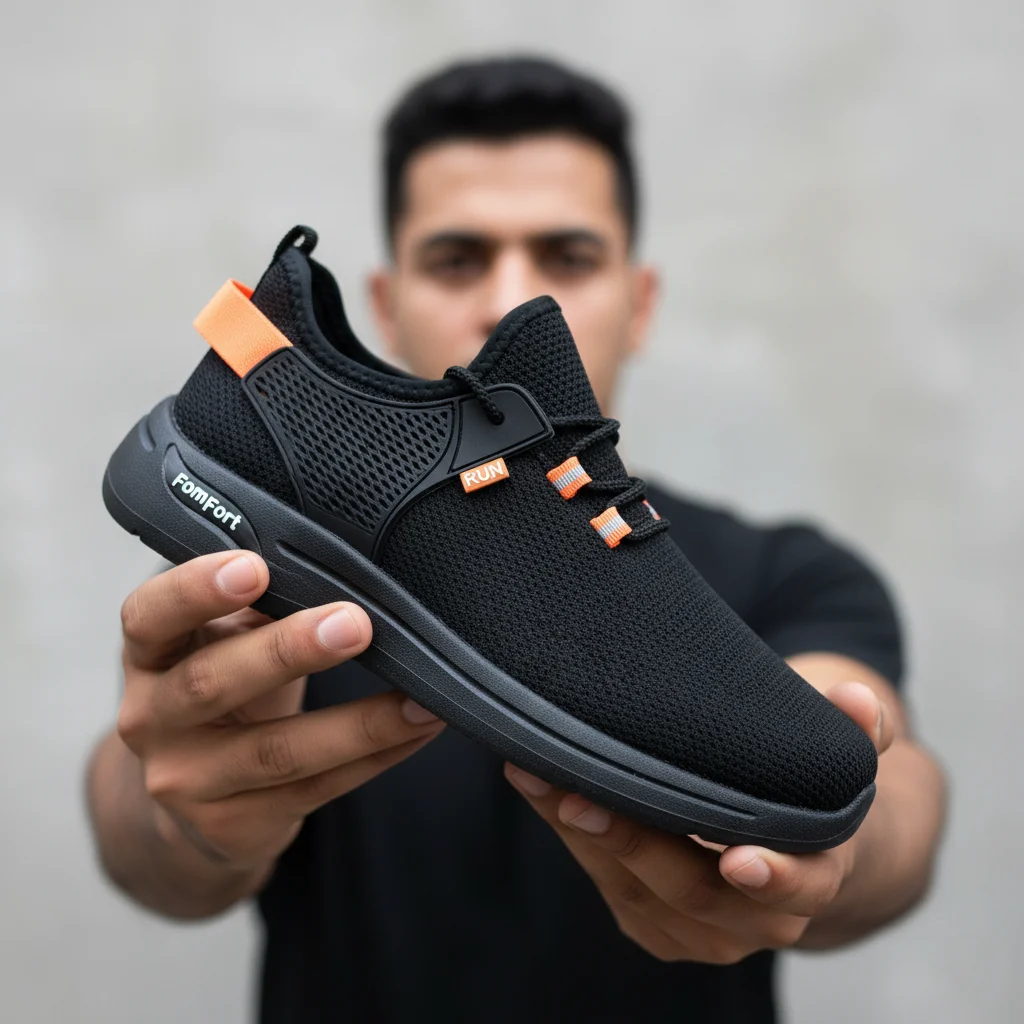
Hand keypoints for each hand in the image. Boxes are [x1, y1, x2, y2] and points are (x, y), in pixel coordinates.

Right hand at [117, 550, 444, 869]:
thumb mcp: (220, 641)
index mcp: (149, 655)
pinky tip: (417, 728)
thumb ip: (256, 608)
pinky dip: (376, 754)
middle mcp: (152, 720)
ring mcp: (188, 780)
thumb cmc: (220, 686)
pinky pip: (317, 788)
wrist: (191, 793)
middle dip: (287, 651)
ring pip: (277, 752)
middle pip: (211, 684)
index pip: (148, 617)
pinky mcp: (233, 824)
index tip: (253, 566)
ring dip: (357, 724)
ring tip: (417, 698)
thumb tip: (332, 570)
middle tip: (353, 624)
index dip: (195, 590)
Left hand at [505, 681, 892, 962]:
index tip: (738, 858)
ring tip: (535, 776)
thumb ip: (857, 731)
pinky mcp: (653, 921)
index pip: (799, 886)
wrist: (792, 852)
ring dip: (581, 833)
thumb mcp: (839, 761)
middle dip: (631, 840)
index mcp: (814, 876)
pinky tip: (539, 790)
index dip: (771, 876)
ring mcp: (699, 928)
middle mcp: (755, 917)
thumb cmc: (805, 794)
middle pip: (690, 887)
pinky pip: (606, 884)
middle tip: (577, 793)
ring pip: (634, 889)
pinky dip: (571, 838)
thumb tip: (859, 702)